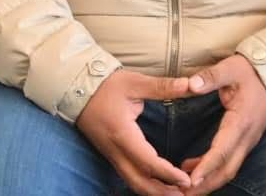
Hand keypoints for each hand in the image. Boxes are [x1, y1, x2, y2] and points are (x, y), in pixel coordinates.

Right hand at [75, 69, 191, 194]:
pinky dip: (146, 184)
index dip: (169, 174)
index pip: (148, 162)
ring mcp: (111, 155)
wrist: (75, 88)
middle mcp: (116, 151)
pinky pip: (129, 177)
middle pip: (140, 183)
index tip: (187, 179)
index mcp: (123, 134)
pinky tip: (160, 182)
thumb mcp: (134, 82)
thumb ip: (162, 87)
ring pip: (133, 183)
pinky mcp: (110, 155)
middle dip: (163, 192)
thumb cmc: (105, 85)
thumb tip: (190, 85)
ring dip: (155, 191)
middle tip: (187, 191)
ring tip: (177, 191)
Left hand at [179, 54, 265, 194]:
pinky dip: (211, 171)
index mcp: (241, 122)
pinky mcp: (243, 142)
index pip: (222, 150)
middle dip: (206, 185)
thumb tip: (192, 85)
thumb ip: (210, 77)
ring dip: (208, 181)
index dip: (206, 166)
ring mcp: (246, 142)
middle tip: (183, 193)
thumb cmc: (250, 72)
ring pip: (228, 170)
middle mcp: (245, 137)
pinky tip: (192, 170)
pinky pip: (228, 162)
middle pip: (226, 170)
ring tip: (184, 188)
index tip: (192, 180)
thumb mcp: (230, 68)